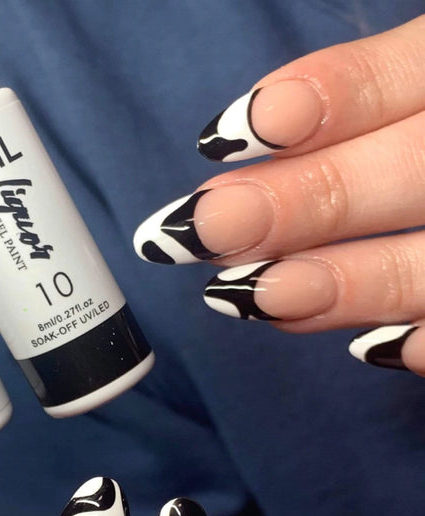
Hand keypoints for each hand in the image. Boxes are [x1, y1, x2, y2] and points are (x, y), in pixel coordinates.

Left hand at [133, 15, 424, 373]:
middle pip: (414, 169)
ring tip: (253, 296)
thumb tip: (248, 138)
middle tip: (205, 228)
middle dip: (307, 202)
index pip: (412, 73)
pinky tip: (373, 349)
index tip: (225, 137)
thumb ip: (364, 100)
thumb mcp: (422, 90)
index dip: (329, 100)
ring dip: (347, 284)